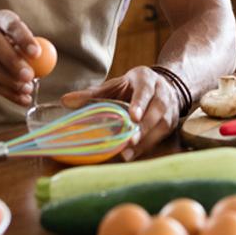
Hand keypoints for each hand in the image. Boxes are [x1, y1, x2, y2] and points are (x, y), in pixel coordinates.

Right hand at [0, 10, 39, 105]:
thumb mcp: (12, 40)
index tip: (37, 53)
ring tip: (27, 89)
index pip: (10, 24)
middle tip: (29, 75)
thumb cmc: (0, 45)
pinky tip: (21, 99)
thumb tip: (46, 61)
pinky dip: (5, 92)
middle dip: (12, 60)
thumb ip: (26, 48)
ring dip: (9, 80)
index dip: (23, 38)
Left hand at [61, 66, 180, 160]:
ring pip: (161, 126)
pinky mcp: (170, 125)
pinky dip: (146, 146)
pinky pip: (160, 137)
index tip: (133, 116)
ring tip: (127, 152)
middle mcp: (162, 94)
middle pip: (156, 111)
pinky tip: (132, 154)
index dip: (140, 103)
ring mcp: (170, 110)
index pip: (145, 91)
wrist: (163, 86)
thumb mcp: (115, 85)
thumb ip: (93, 94)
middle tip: (129, 141)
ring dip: (145, 140)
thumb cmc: (133, 87)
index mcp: (147, 80)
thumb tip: (65, 101)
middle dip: (143, 127)